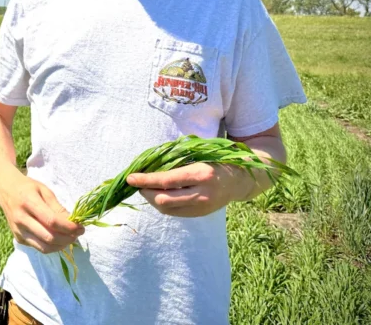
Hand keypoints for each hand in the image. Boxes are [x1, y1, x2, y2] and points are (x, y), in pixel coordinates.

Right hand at [0, 170, 84, 253]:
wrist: (5, 190)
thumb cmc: (27, 187)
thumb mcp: (44, 190)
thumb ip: (57, 207)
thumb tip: (73, 222)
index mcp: (28, 202)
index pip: (51, 221)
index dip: (68, 227)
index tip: (80, 227)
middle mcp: (21, 219)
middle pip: (49, 237)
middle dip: (68, 238)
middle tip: (78, 234)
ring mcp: (18, 231)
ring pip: (44, 247)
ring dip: (61, 246)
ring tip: (70, 238)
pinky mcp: (18, 238)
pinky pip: (38, 247)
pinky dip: (51, 246)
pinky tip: (58, 239)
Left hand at [126, 163, 253, 217]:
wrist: (240, 180)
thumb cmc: (216, 161)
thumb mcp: (198, 155)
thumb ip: (176, 162)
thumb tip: (148, 166)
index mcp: (201, 174)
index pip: (165, 181)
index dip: (145, 180)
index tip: (130, 178)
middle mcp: (202, 194)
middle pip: (163, 199)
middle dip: (145, 192)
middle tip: (137, 183)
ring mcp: (202, 207)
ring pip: (167, 209)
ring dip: (152, 200)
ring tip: (145, 189)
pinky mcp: (201, 214)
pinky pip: (175, 212)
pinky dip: (163, 204)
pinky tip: (158, 195)